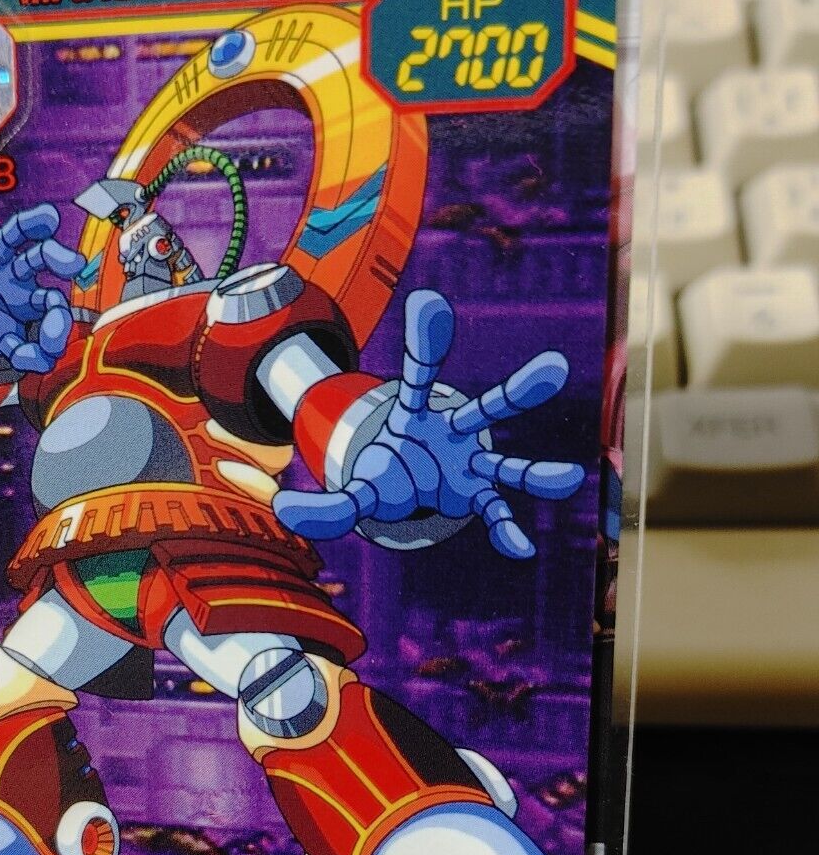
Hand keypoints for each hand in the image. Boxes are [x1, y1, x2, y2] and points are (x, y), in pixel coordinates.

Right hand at [0, 192, 85, 373]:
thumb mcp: (8, 348)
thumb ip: (29, 356)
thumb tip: (48, 361)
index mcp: (34, 298)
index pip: (52, 301)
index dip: (56, 316)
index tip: (55, 325)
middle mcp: (20, 273)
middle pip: (41, 257)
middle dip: (58, 257)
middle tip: (76, 263)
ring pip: (14, 235)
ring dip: (31, 224)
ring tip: (51, 217)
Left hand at [274, 290, 584, 557]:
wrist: (404, 490)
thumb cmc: (379, 478)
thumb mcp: (346, 492)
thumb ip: (320, 503)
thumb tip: (284, 509)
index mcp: (411, 416)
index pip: (419, 375)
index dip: (425, 343)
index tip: (431, 305)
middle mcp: (450, 435)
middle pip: (486, 408)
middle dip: (520, 392)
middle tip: (556, 370)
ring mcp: (469, 466)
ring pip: (505, 462)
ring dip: (536, 472)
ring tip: (571, 479)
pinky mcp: (475, 497)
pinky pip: (494, 512)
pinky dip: (505, 530)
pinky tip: (519, 550)